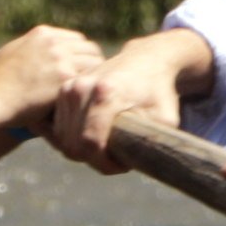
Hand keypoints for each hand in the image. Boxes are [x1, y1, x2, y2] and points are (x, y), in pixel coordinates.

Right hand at [0, 23, 102, 130]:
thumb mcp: (5, 53)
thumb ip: (22, 48)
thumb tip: (20, 49)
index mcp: (43, 34)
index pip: (77, 39)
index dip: (83, 55)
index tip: (84, 69)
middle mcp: (55, 42)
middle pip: (89, 49)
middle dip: (93, 64)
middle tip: (96, 82)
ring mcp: (62, 58)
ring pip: (94, 63)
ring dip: (95, 77)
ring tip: (94, 91)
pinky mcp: (66, 77)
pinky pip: (89, 78)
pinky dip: (91, 87)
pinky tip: (90, 98)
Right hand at [50, 30, 212, 170]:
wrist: (145, 60)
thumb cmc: (159, 91)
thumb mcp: (165, 118)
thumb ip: (151, 142)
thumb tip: (135, 163)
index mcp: (106, 93)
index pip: (91, 144)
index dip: (106, 164)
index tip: (125, 165)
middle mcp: (82, 88)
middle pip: (74, 145)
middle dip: (95, 161)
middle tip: (117, 160)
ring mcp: (69, 88)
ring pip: (64, 140)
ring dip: (84, 152)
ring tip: (108, 148)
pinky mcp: (64, 90)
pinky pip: (60, 129)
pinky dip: (74, 140)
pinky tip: (95, 138)